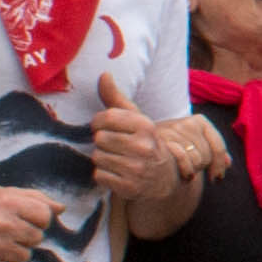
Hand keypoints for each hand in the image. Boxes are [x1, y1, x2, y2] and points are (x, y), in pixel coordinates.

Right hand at [0, 184, 60, 261]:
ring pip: (25, 256)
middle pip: (37, 238)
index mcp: (10, 203)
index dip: (39, 219)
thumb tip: (61, 209)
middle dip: (27, 236)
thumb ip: (35, 198)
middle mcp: (4, 224)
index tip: (28, 220)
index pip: (45, 216)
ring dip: (16, 252)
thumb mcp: (4, 193)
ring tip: (1, 244)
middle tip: (11, 232)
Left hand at [89, 75, 180, 198]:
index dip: (98, 122)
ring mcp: (137, 169)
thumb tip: (103, 74)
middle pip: (99, 139)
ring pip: (97, 157)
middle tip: (115, 147)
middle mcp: (144, 147)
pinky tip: (117, 173)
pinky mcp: (129, 187)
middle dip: (102, 143)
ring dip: (102, 159)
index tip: (104, 127)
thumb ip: (116, 98)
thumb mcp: (136, 120)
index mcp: (145, 126)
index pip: (106, 118)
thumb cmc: (144, 143)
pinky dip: (104, 175)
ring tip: (117, 159)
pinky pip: (99, 175)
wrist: (164, 178)